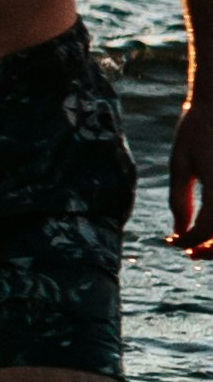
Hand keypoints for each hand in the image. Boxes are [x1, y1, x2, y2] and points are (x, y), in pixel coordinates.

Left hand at [174, 89, 211, 255]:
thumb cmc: (197, 128)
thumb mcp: (181, 163)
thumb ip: (179, 201)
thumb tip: (179, 233)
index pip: (206, 231)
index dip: (188, 242)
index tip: (172, 241)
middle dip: (211, 251)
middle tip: (190, 253)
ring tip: (203, 245)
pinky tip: (212, 224)